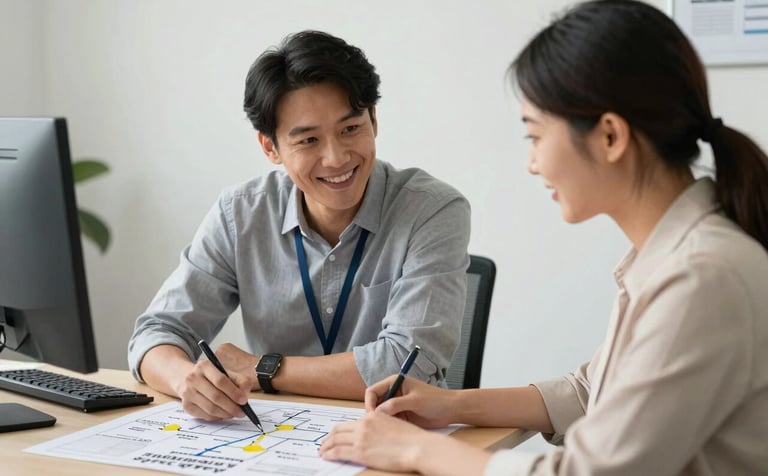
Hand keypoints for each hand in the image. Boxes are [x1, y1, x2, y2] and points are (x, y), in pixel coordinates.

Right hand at [174, 346, 254, 420]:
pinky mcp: (186, 405)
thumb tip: (244, 395)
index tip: (244, 400)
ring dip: (225, 414)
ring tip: (234, 414)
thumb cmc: (210, 376)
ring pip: (210, 408)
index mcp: (204, 366)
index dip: (234, 392)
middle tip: (241, 412)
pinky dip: (216, 417)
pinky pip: (204, 415)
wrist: (185, 377)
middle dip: (231, 407)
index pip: (221, 381)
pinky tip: (223, 415)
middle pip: (215, 396)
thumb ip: (239, 380)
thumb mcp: (225, 371)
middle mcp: (193, 378)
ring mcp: (187, 393)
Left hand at [319, 411, 439, 472]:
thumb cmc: (412, 439)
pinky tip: (326, 456)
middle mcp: (364, 424)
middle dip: (329, 438)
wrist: (418, 447)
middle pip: (339, 430)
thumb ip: (380, 426)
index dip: (339, 430)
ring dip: (326, 446)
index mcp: (372, 417)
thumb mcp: (394, 425)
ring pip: (335, 440)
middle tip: (324, 444)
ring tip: (322, 451)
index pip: (349, 423)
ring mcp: (361, 438)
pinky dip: (330, 454)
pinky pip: (338, 452)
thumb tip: (373, 433)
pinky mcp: (360, 451)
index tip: (335, 435)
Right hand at [365, 375, 456, 428]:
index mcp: (395, 382)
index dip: (370, 403)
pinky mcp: (401, 415)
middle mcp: (393, 393)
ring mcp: (397, 405)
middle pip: (374, 403)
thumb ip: (395, 405)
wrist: (450, 410)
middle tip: (376, 426)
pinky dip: (387, 426)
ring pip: (380, 414)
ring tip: (385, 430)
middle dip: (373, 414)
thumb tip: (377, 412)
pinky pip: (389, 421)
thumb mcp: (414, 401)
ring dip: (380, 421)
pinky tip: (392, 432)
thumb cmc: (435, 400)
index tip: (372, 415)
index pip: (372, 391)